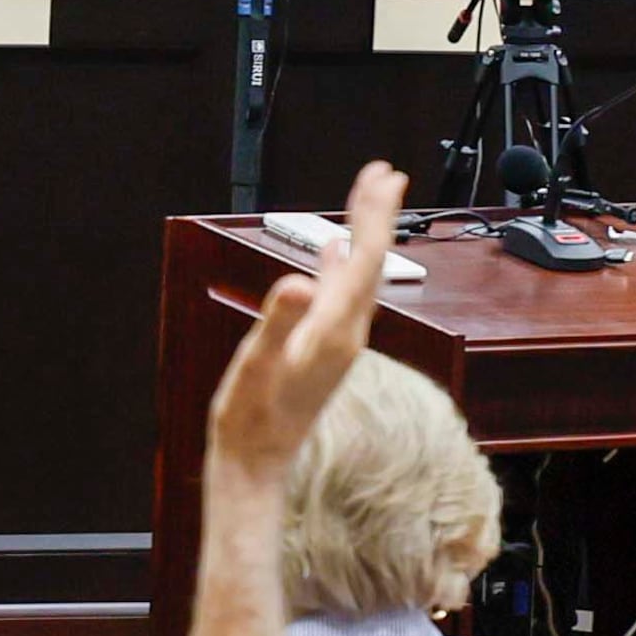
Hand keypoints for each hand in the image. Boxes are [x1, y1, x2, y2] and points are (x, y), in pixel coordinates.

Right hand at [208, 159, 406, 465]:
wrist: (256, 461)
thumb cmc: (250, 417)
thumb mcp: (256, 365)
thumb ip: (279, 322)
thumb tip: (300, 283)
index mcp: (333, 330)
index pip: (363, 260)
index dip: (373, 216)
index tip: (382, 178)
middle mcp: (346, 333)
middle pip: (371, 262)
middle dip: (377, 215)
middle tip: (385, 173)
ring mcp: (337, 341)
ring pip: (359, 275)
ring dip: (362, 234)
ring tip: (365, 201)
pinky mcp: (324, 347)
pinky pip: (341, 294)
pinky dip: (340, 265)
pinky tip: (333, 253)